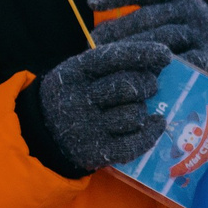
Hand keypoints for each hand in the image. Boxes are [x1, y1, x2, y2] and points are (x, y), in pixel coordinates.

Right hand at [32, 37, 171, 173]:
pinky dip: (150, 134)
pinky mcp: (94, 152)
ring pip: (134, 116)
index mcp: (74, 73)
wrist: (42, 134)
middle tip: (150, 86)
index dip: (142, 54)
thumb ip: (111, 64)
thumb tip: (161, 57)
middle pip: (128, 87)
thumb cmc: (73, 96)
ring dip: (143, 111)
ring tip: (137, 109)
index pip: (111, 57)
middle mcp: (78, 99)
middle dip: (147, 85)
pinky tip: (156, 124)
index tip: (166, 54)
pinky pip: (134, 144)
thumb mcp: (80, 73)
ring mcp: (86, 128)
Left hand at [89, 0, 207, 76]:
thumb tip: (96, 37)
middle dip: (119, 33)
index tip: (91, 3)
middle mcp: (188, 10)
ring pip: (164, 39)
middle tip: (96, 48)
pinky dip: (164, 71)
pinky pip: (185, 63)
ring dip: (136, 53)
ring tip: (113, 65)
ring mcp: (200, 33)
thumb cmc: (180, 33)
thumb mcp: (166, 15)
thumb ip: (138, 22)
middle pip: (149, 18)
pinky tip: (146, 77)